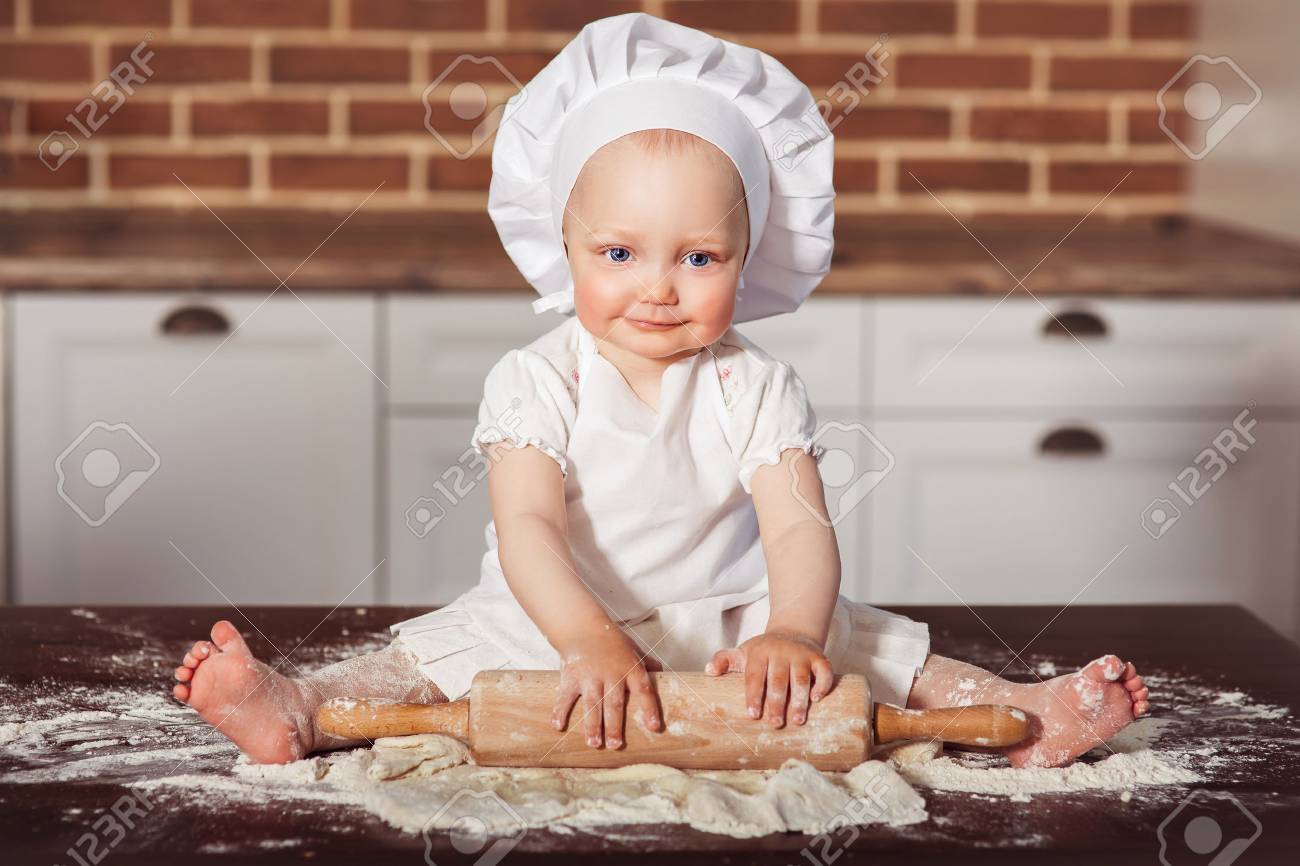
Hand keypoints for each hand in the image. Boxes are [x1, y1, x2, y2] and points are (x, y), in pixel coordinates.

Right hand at [552, 623, 662, 748]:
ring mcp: (589, 676)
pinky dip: (560, 711)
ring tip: (594, 743)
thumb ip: (647, 663)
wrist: (582, 626)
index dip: (649, 709)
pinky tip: (558, 726)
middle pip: (614, 703)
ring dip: (592, 725)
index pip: (643, 690)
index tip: (654, 727)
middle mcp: (611, 673)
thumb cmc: (611, 640)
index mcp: (630, 668)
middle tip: (616, 745)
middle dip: (614, 725)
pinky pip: (564, 696)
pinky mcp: (571, 676)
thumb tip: (663, 673)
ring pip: (592, 703)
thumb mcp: (634, 649)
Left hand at [706, 629, 833, 727]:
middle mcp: (781, 652)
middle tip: (774, 724)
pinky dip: (822, 685)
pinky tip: (816, 699)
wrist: (793, 632)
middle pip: (778, 679)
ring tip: (796, 720)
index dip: (754, 695)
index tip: (753, 714)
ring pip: (801, 678)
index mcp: (760, 653)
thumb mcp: (742, 652)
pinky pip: (824, 671)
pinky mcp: (819, 658)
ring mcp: (801, 655)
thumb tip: (708, 672)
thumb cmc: (764, 651)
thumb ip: (724, 660)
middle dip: (776, 702)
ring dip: (799, 700)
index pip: (755, 675)